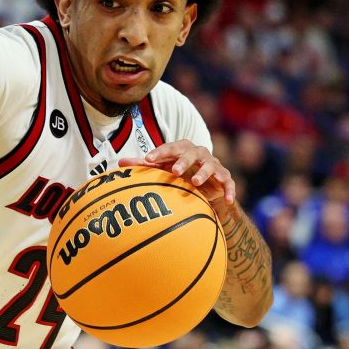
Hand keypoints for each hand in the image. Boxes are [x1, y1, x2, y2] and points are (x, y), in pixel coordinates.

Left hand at [122, 140, 236, 209]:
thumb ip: (143, 166)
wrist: (206, 187)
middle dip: (183, 160)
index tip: (148, 159)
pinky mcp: (225, 178)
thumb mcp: (163, 170)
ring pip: (211, 165)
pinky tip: (227, 200)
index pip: (171, 147)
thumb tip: (119, 163)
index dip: (160, 152)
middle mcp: (199, 154)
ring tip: (195, 182)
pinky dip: (229, 190)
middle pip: (192, 152)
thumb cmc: (180, 174)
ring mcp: (213, 165)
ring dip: (204, 172)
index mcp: (183, 150)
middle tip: (174, 171)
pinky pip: (228, 183)